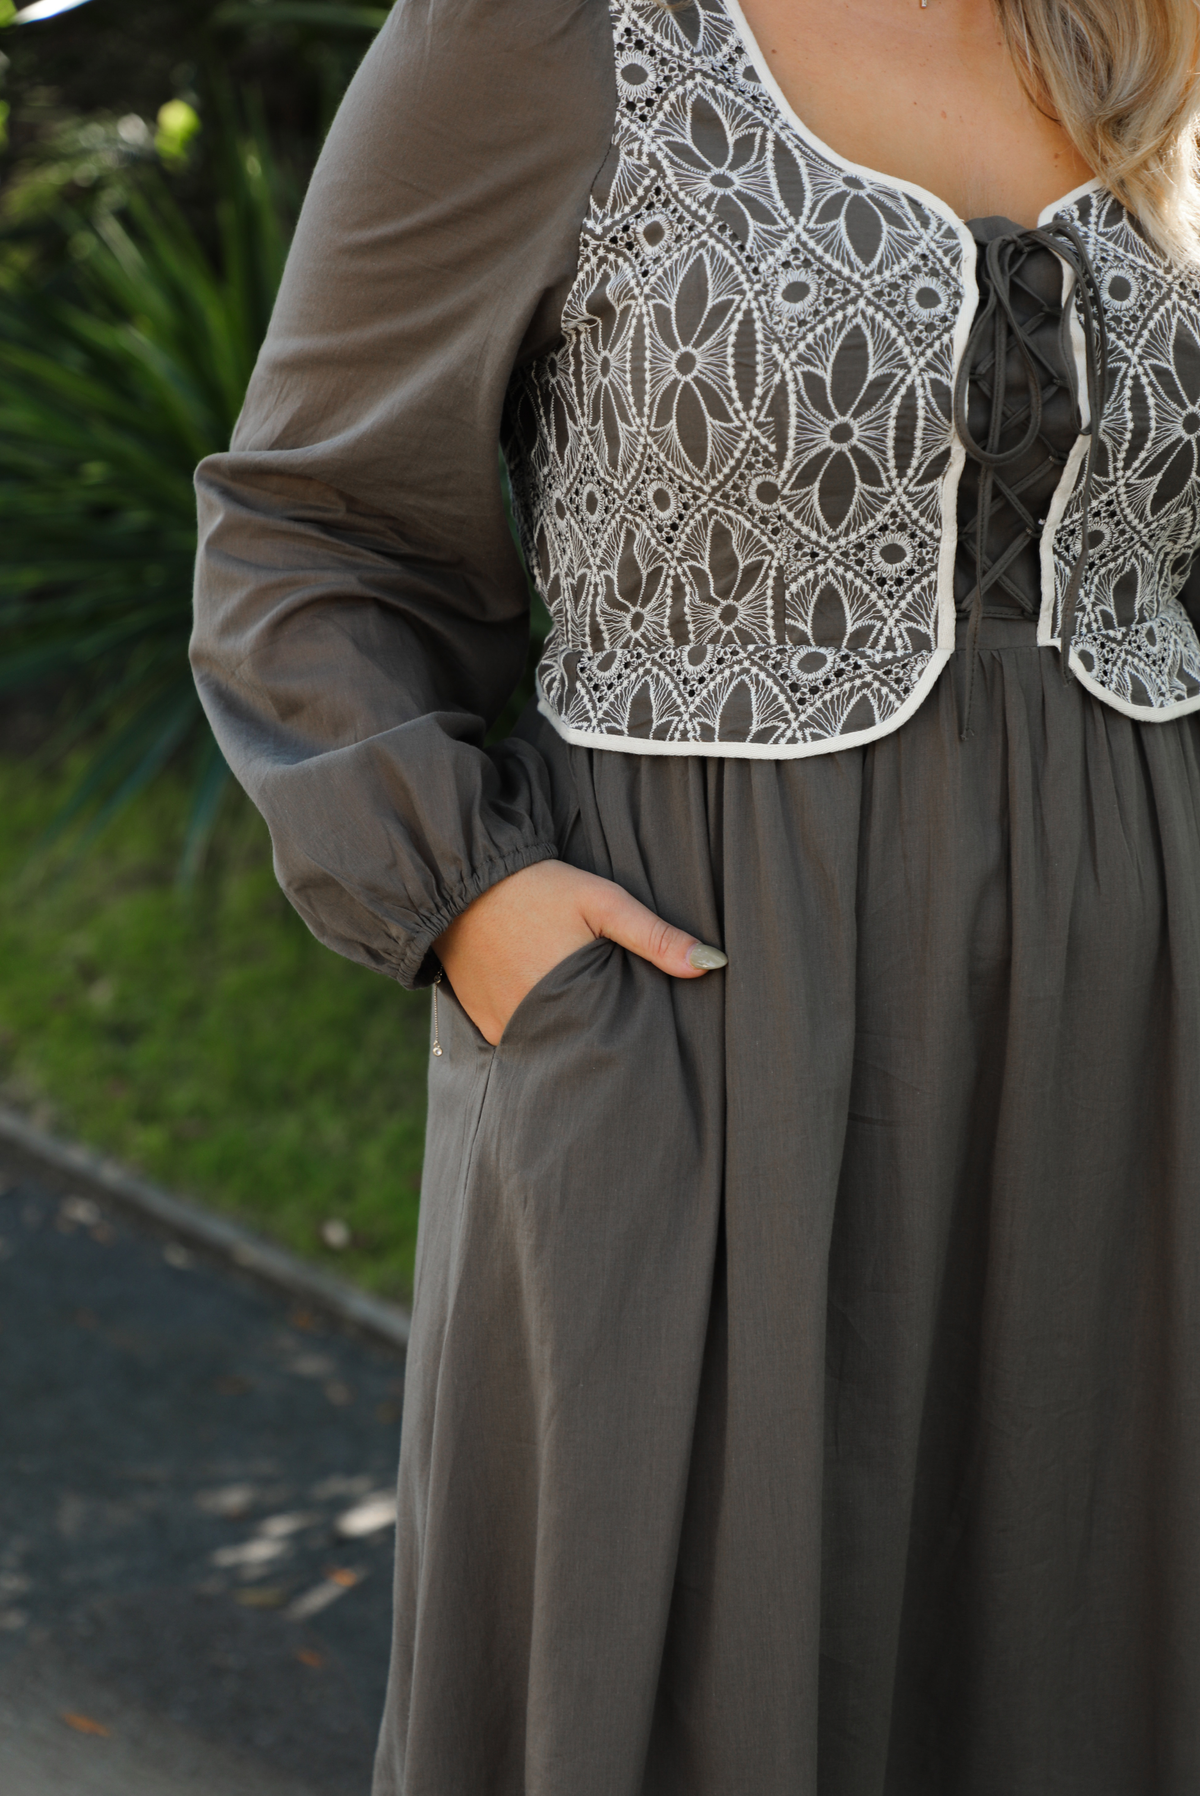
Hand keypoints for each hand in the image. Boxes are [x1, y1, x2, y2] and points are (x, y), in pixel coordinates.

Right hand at [433, 859, 726, 1046]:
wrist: (461, 878)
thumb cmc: (537, 887)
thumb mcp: (601, 901)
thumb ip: (654, 935)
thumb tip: (712, 964)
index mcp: (567, 1003)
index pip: (610, 1045)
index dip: (630, 1043)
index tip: (647, 1042)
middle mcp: (532, 1027)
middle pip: (579, 1051)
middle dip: (599, 1045)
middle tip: (618, 1032)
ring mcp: (503, 1029)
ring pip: (548, 1047)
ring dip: (567, 1038)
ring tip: (585, 1021)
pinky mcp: (482, 1024)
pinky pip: (519, 1039)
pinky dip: (536, 1030)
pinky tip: (549, 1011)